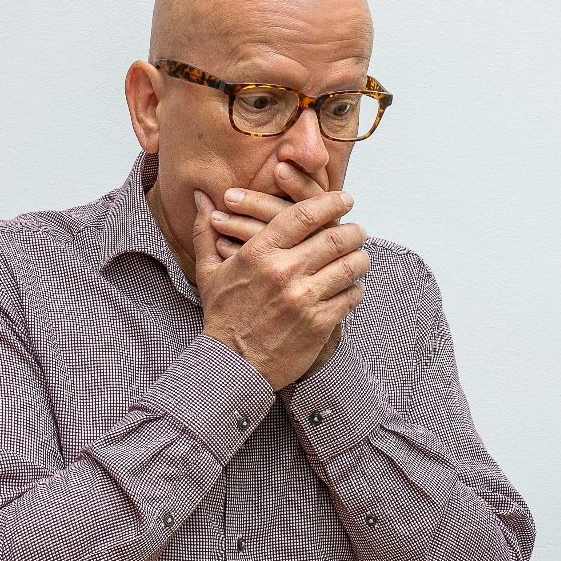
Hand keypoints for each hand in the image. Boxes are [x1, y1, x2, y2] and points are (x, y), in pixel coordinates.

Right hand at [191, 164, 368, 390]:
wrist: (231, 365)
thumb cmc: (222, 316)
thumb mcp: (208, 271)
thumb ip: (205, 230)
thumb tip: (199, 195)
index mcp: (259, 253)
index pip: (304, 215)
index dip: (331, 203)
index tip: (344, 200)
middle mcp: (283, 272)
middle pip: (335, 238)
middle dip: (353, 232)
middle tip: (357, 232)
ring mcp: (303, 298)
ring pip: (349, 267)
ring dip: (360, 259)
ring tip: (360, 258)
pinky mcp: (318, 323)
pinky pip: (350, 297)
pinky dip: (356, 290)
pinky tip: (352, 288)